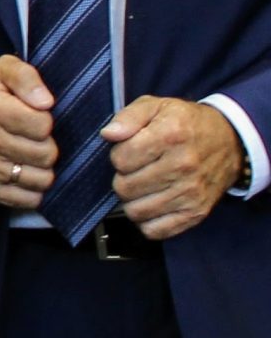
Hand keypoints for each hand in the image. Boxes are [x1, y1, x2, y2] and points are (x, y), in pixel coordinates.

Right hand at [0, 55, 56, 209]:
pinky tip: (23, 171)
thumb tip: (46, 102)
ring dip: (41, 167)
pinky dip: (32, 188)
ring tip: (28, 154)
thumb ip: (26, 77)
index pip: (44, 125)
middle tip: (31, 137)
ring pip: (42, 179)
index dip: (44, 119)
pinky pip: (28, 199)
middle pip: (46, 154)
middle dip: (45, 144)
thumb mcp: (0, 70)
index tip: (32, 116)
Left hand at [105, 96, 243, 240]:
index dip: (119, 155)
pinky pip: (154, 230)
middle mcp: (183, 166)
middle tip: (137, 170)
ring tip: (145, 186)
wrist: (229, 142)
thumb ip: (128, 117)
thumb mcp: (156, 107)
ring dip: (133, 200)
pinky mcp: (195, 213)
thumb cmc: (185, 124)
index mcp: (171, 135)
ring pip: (135, 211)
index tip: (130, 151)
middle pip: (124, 188)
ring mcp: (191, 193)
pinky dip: (147, 221)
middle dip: (123, 178)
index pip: (121, 159)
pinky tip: (152, 203)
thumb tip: (109, 134)